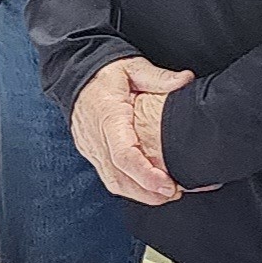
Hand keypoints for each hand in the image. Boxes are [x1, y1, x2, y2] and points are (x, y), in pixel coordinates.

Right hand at [71, 58, 194, 204]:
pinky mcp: (91, 153)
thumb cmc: (106, 73)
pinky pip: (109, 177)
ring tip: (167, 195)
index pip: (123, 155)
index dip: (145, 175)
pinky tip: (148, 189)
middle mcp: (96, 137)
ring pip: (113, 182)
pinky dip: (129, 187)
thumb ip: (159, 77)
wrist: (75, 74)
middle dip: (147, 192)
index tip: (168, 185)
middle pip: (119, 177)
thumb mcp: (133, 68)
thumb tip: (186, 80)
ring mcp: (91, 148)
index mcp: (108, 116)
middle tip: (175, 193)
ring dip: (140, 194)